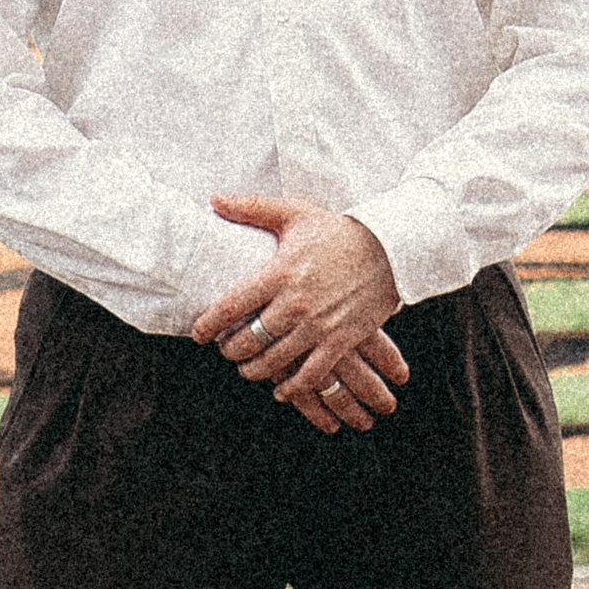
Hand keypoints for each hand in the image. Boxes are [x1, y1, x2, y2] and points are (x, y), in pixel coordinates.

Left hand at [188, 197, 408, 434]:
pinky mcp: (341, 339)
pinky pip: (311, 374)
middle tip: (226, 350)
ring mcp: (319, 324)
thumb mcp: (295, 213)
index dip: (209, 324)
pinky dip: (293, 387)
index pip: (231, 306)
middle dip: (231, 351)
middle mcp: (296, 302)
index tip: (199, 333)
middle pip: (249, 339)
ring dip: (255, 370)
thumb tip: (214, 199)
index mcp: (280, 272)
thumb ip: (251, 207)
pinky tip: (281, 389)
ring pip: (275, 361)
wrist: (389, 248)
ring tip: (247, 368)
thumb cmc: (337, 230)